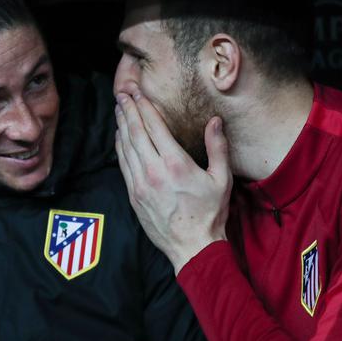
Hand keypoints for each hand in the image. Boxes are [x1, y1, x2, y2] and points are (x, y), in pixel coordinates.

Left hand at [114, 91, 232, 274]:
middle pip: (135, 132)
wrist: (192, 248)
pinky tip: (119, 136)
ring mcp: (140, 184)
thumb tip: (215, 121)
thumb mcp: (222, 179)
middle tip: (123, 93)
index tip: (138, 92)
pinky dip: (120, 147)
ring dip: (121, 125)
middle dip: (128, 110)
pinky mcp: (134, 195)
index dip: (144, 106)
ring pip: (126, 147)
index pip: (154, 127)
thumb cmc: (210, 214)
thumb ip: (217, 148)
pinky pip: (123, 164)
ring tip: (119, 108)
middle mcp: (154, 171)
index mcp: (176, 164)